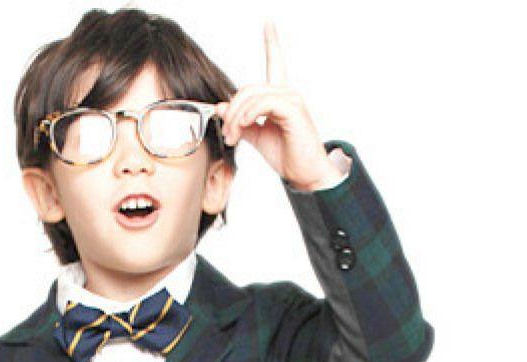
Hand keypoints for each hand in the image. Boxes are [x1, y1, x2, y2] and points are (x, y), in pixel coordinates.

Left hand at [214, 19, 342, 190]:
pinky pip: (264, 103)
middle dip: (232, 112)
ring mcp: (291, 99)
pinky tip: (245, 126)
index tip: (268, 23)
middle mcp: (286, 93)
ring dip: (237, 117)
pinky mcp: (293, 108)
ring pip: (252, 96)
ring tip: (234, 137)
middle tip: (228, 134)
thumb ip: (241, 121)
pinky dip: (249, 114)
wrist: (304, 173)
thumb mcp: (257, 137)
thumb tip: (222, 108)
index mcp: (279, 97)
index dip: (272, 42)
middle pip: (247, 88)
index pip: (275, 62)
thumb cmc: (286, 155)